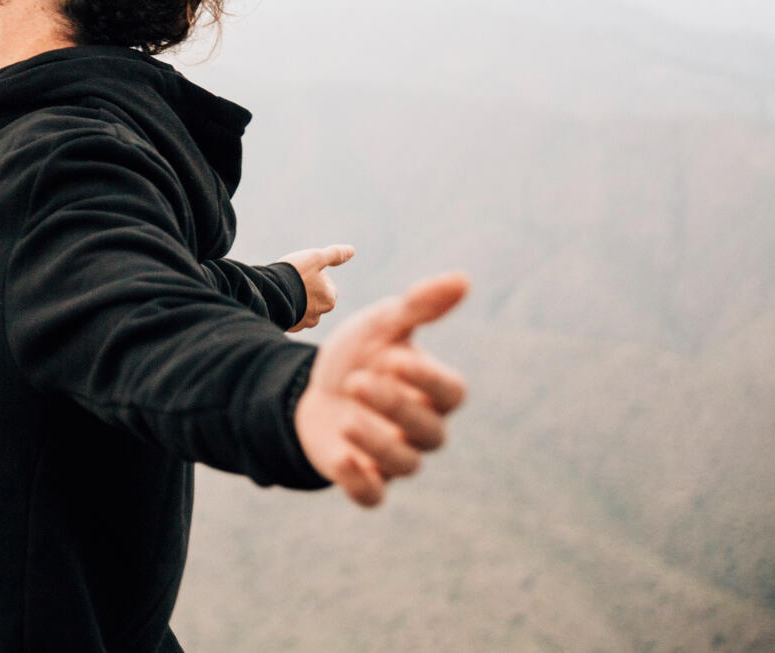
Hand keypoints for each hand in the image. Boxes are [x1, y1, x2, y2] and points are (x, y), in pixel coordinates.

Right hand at [276, 243, 355, 331]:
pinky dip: (287, 309)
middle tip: (292, 280)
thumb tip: (351, 250)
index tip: (303, 272)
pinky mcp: (289, 327)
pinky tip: (279, 300)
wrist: (269, 293)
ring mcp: (303, 323)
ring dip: (297, 301)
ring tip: (284, 289)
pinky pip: (291, 317)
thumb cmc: (294, 274)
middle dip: (307, 290)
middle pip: (316, 299)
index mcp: (329, 299)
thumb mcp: (315, 258)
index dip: (315, 276)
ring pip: (303, 309)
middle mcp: (319, 315)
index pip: (328, 286)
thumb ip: (334, 254)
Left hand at [293, 271, 469, 507]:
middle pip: (430, 432)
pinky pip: (374, 496)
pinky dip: (361, 484)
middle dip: (395, 407)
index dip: (428, 378)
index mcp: (431, 390)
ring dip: (377, 444)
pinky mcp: (364, 477)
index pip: (450, 393)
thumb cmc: (361, 355)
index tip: (394, 357)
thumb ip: (419, 306)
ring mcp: (393, 455)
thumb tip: (462, 279)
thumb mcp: (382, 325)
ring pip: (406, 465)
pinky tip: (341, 457)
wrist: (311, 385)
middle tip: (356, 381)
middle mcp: (420, 427)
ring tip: (345, 417)